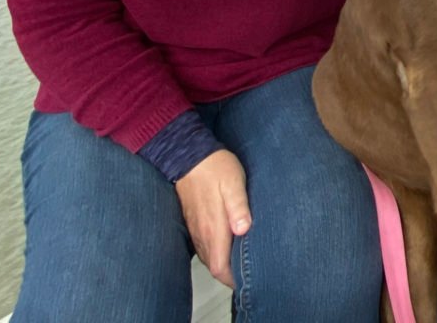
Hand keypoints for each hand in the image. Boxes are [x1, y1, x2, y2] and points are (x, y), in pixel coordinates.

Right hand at [175, 149, 250, 287]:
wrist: (188, 155)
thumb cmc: (215, 167)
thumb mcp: (234, 183)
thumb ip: (239, 207)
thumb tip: (243, 230)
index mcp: (213, 227)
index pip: (219, 267)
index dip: (232, 279)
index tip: (246, 280)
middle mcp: (202, 233)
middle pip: (214, 266)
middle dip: (229, 274)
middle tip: (248, 273)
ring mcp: (195, 228)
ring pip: (208, 256)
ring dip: (222, 263)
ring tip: (240, 262)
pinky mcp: (193, 221)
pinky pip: (203, 245)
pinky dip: (215, 251)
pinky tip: (227, 244)